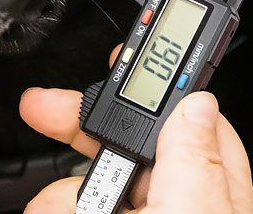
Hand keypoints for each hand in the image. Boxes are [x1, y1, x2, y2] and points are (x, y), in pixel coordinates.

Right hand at [19, 47, 252, 212]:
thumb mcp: (192, 211)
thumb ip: (194, 158)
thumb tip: (197, 101)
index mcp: (210, 186)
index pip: (182, 114)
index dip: (146, 78)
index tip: (116, 54)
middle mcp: (180, 202)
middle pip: (125, 144)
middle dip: (79, 125)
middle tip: (43, 108)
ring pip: (90, 185)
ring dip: (58, 193)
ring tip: (45, 207)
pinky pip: (71, 206)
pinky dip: (54, 207)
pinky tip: (46, 212)